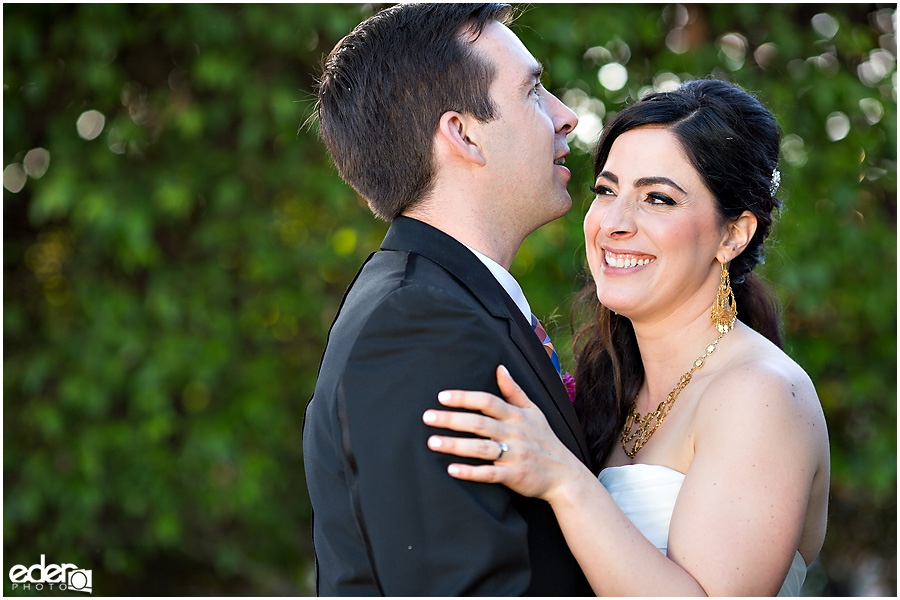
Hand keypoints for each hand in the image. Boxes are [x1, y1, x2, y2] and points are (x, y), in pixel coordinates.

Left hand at [422, 365, 581, 501]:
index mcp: (516, 416)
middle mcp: (514, 433)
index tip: (442, 396)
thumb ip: (514, 391)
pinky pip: (489, 474)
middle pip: (479, 423)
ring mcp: (514, 455)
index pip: (487, 402)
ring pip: (481, 448)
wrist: (565, 475)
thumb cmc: (545, 440)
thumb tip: (500, 367)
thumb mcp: (534, 411)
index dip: (465, 398)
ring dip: (456, 445)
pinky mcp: (514, 476)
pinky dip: (471, 472)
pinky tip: (451, 470)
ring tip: (432, 442)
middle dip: (452, 419)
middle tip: (427, 417)